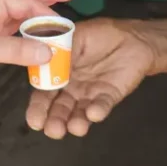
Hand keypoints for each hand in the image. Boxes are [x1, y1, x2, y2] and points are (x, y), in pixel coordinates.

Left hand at [0, 0, 75, 86]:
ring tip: (60, 11)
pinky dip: (29, 28)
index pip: (25, 1)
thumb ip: (18, 49)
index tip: (63, 25)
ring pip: (20, 10)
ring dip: (39, 11)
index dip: (46, 11)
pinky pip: (15, 26)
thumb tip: (49, 52)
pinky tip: (40, 32)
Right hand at [27, 17, 156, 138]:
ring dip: (75, 122)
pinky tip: (94, 114)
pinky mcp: (109, 96)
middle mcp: (71, 88)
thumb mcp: (76, 36)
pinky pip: (102, 105)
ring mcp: (90, 94)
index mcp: (58, 73)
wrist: (132, 37)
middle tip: (53, 131)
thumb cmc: (100, 34)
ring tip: (75, 128)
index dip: (38, 107)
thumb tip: (43, 59)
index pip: (44, 93)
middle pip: (59, 109)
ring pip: (79, 113)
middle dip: (54, 121)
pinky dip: (98, 111)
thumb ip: (60, 49)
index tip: (34, 121)